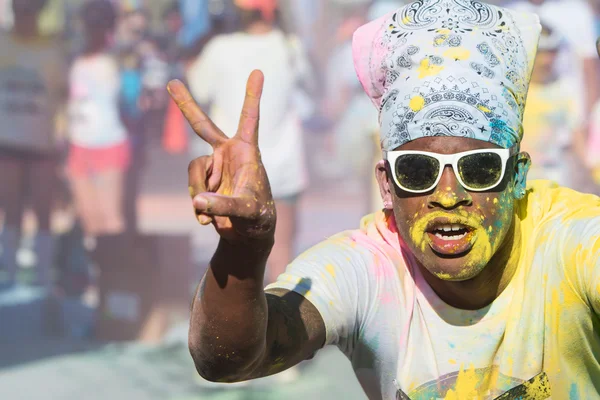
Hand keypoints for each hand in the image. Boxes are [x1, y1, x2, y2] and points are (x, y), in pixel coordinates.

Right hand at [167, 71, 275, 242]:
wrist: (248, 235)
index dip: (252, 95)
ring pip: (193, 170)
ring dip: (198, 192)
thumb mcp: (246, 211)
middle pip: (202, 126)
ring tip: (211, 212)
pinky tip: (208, 219)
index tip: (258, 70)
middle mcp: (228, 155)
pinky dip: (198, 206)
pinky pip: (191, 189)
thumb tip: (198, 201)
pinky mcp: (204, 183)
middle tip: (171, 83)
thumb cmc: (258, 219)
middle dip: (186, 105)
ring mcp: (214, 168)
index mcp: (246, 152)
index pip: (250, 119)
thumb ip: (224, 205)